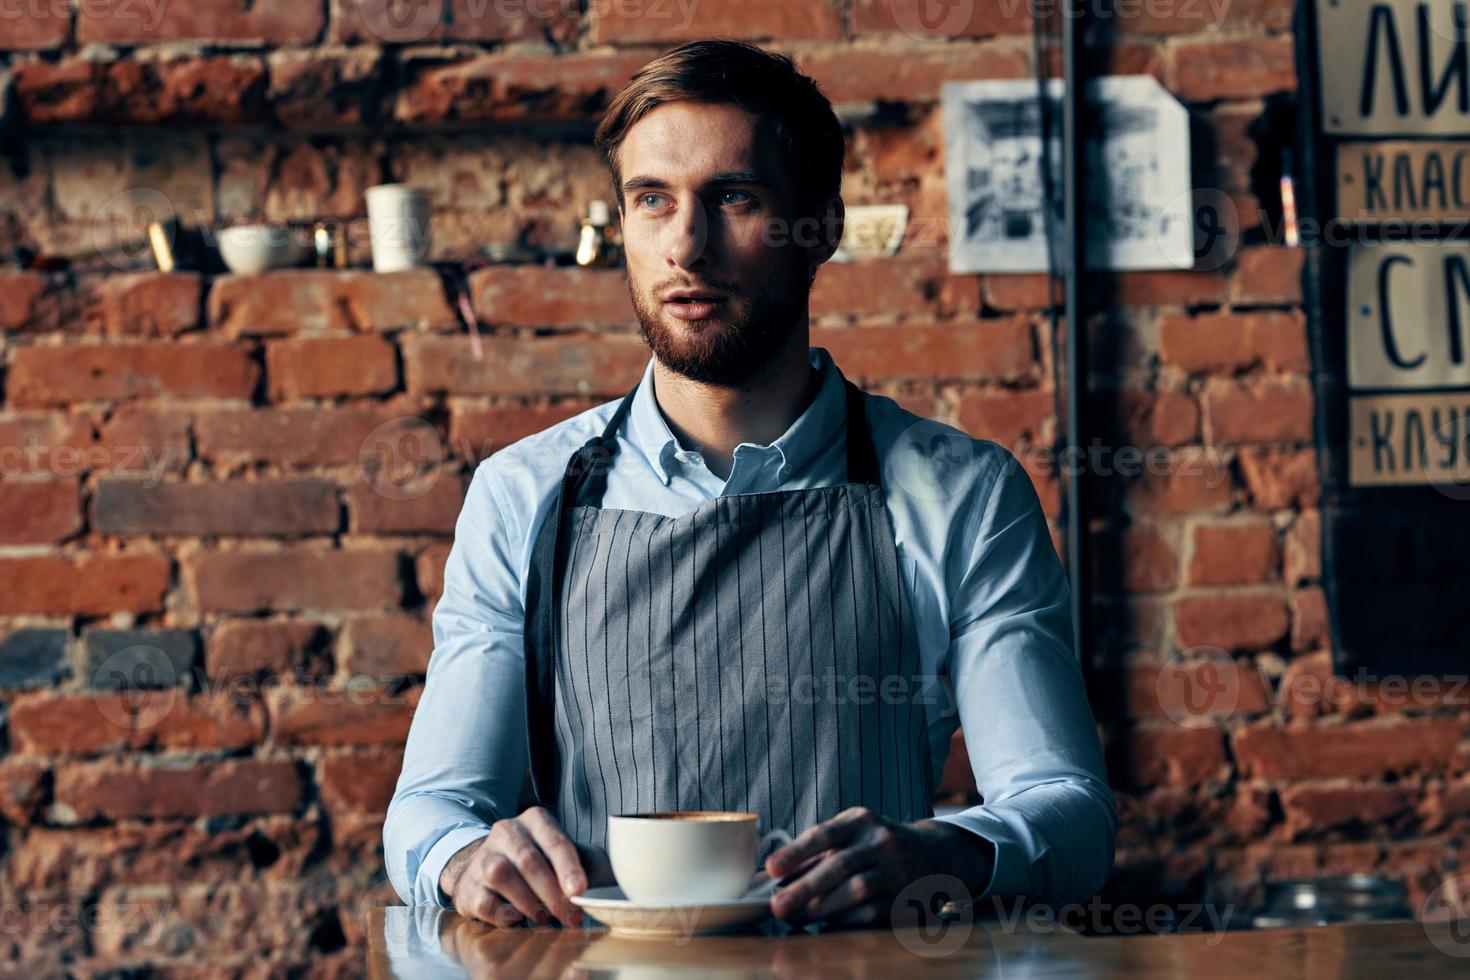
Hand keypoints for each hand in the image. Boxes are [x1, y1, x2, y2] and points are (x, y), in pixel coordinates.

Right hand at [439, 806, 604, 927]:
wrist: (488, 869)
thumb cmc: (539, 864)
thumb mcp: (563, 856)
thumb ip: (587, 867)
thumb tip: (610, 892)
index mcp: (535, 820)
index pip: (555, 841)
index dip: (569, 867)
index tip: (580, 891)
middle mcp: (506, 832)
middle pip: (529, 860)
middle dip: (553, 892)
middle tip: (570, 916)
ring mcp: (483, 858)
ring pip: (502, 874)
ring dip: (528, 902)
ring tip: (545, 918)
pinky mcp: (468, 887)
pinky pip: (483, 901)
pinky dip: (503, 913)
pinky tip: (517, 919)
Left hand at [764, 807, 993, 925]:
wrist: (933, 855)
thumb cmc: (874, 846)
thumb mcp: (849, 836)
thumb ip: (811, 854)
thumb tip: (766, 877)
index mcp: (860, 820)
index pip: (824, 834)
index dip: (795, 852)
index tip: (770, 869)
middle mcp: (881, 841)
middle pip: (839, 865)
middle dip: (804, 888)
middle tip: (777, 906)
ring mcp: (897, 869)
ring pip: (857, 890)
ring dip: (822, 908)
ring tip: (795, 918)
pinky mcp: (906, 896)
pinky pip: (872, 912)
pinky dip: (845, 920)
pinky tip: (827, 924)